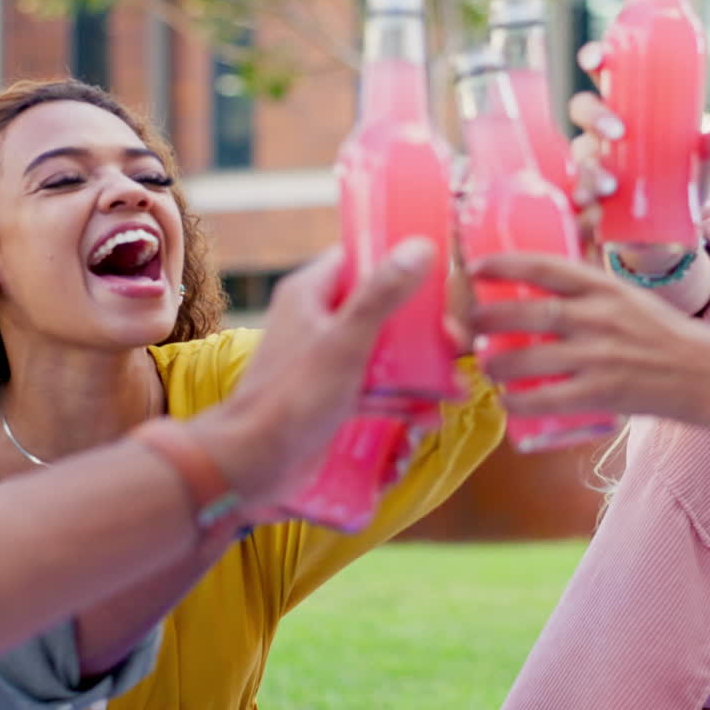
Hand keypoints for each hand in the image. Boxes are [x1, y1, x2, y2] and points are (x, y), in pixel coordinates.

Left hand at [201, 238, 436, 512]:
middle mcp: (317, 320)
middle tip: (456, 343)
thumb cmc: (294, 395)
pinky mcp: (332, 396)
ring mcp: (325, 360)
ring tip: (455, 387)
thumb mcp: (345, 340)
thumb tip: (420, 246)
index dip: (398, 261)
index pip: (359, 258)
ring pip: (382, 352)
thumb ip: (382, 294)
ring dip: (418, 369)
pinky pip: (374, 388)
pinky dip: (400, 400)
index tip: (440, 271)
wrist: (253, 463)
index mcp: (310, 293)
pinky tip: (429, 419)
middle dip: (421, 328)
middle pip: (380, 308)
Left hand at [468, 251, 709, 425]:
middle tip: (467, 323)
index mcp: (606, 287)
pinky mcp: (604, 394)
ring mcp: (602, 356)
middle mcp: (601, 317)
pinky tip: (506, 401)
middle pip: (532, 311)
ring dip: (497, 363)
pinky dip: (520, 402)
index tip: (476, 267)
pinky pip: (549, 400)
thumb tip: (534, 287)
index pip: (547, 266)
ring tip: (483, 364)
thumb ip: (587, 293)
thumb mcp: (627, 299)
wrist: (708, 375)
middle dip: (489, 317)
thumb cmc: (663, 336)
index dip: (505, 264)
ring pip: (532, 359)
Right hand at [569, 42, 709, 263]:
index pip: (600, 76)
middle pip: (582, 109)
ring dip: (587, 169)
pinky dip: (582, 205)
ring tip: (607, 187)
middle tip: (618, 133)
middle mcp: (597, 133)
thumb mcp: (694, 164)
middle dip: (595, 117)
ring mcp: (587, 165)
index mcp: (622, 110)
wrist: (663, 232)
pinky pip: (572, 197)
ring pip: (577, 157)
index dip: (592, 58)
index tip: (594, 59)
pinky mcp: (584, 199)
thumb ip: (705, 150)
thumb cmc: (673, 180)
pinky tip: (593, 212)